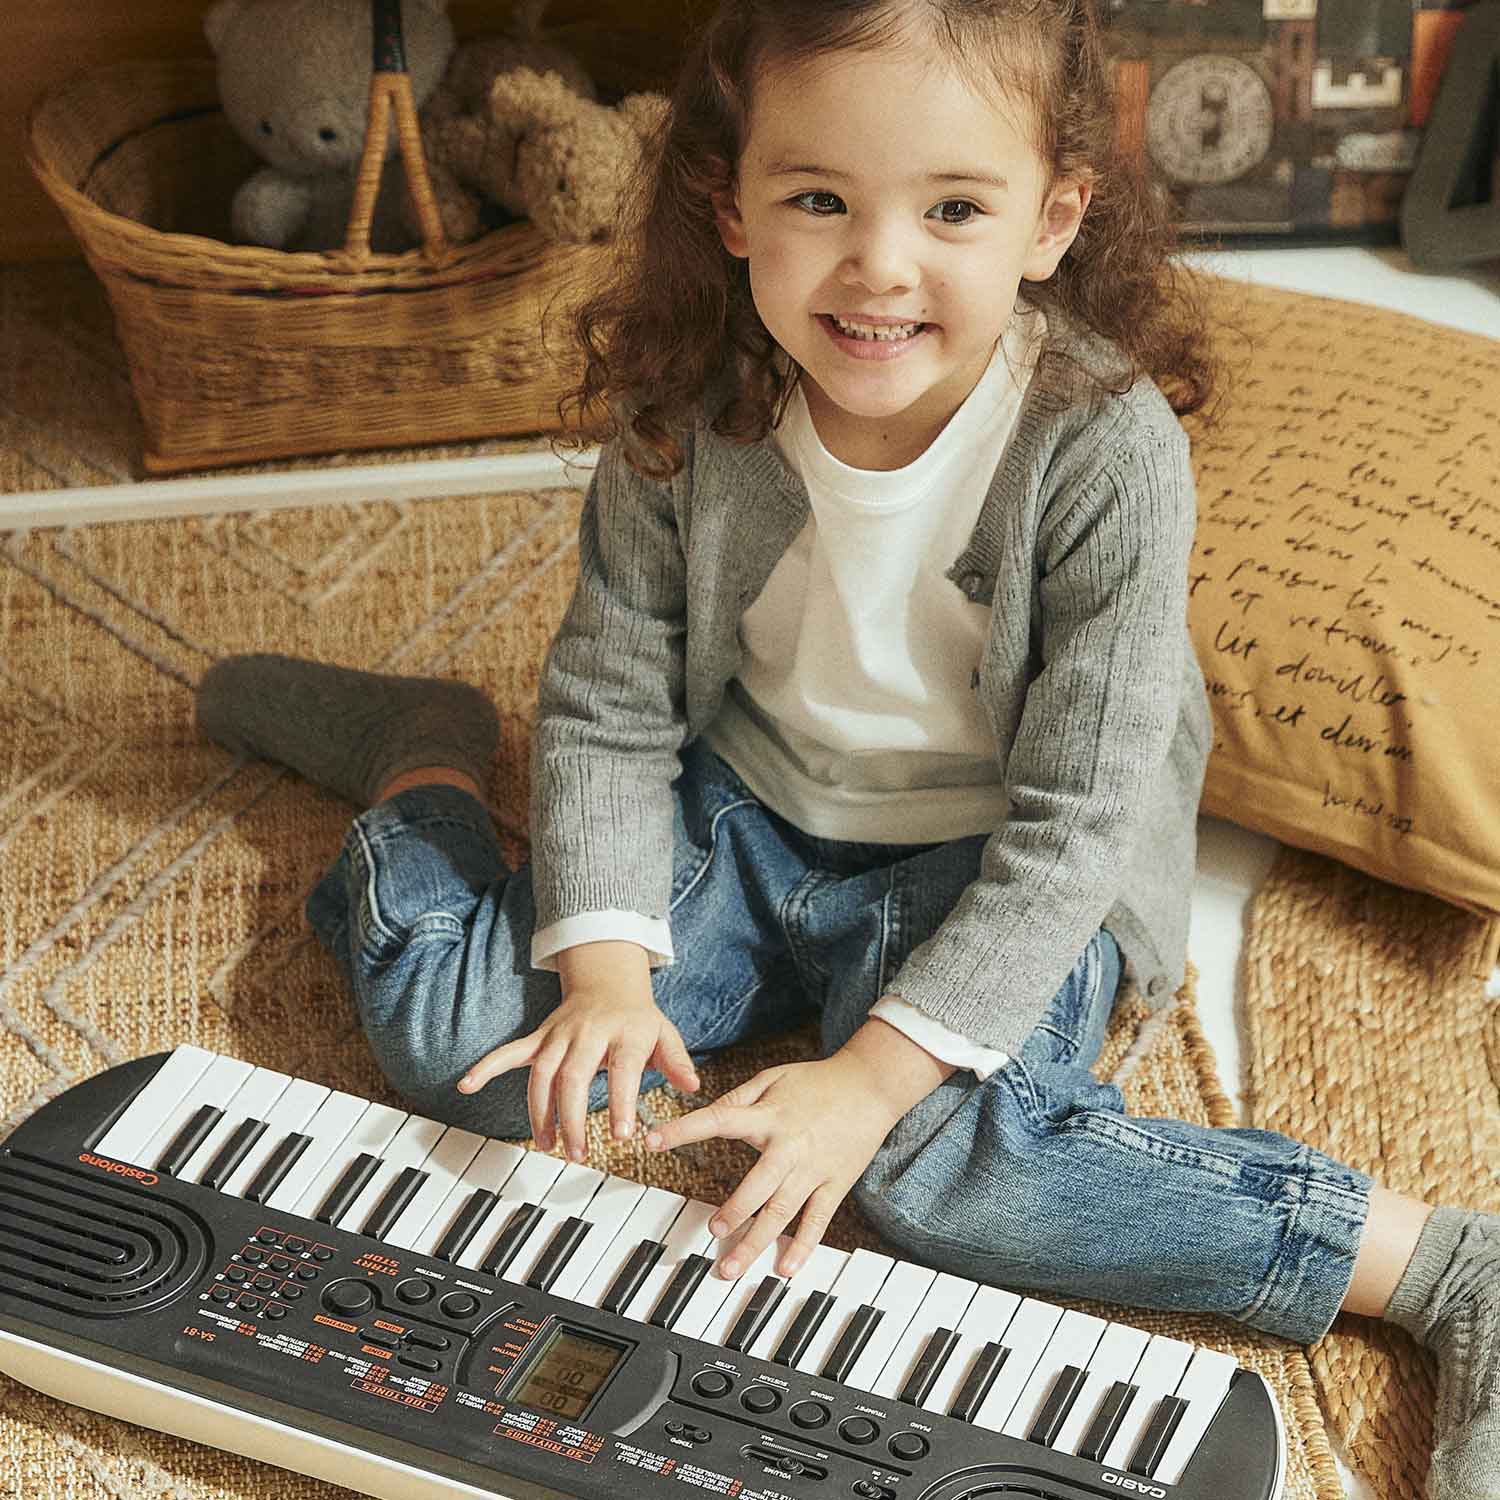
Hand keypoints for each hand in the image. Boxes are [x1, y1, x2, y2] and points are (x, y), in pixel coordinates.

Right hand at [456, 941, 698, 1159]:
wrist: (608, 981)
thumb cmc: (638, 1019)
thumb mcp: (666, 1034)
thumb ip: (677, 1061)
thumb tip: (693, 1086)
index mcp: (627, 1032)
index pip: (624, 1069)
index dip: (622, 1102)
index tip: (620, 1136)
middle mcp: (590, 1032)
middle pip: (575, 1076)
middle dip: (572, 1116)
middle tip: (577, 1153)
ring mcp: (560, 1034)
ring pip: (543, 1072)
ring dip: (540, 1110)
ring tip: (546, 1145)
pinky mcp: (540, 1037)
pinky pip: (510, 1050)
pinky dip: (487, 1065)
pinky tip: (466, 1084)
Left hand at [644, 1050, 898, 1279]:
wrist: (872, 1085)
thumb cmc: (818, 1080)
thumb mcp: (774, 1078)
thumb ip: (740, 1098)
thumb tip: (711, 1113)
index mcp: (769, 1116)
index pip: (719, 1121)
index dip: (683, 1130)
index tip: (652, 1141)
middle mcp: (789, 1146)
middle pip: (758, 1186)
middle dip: (735, 1212)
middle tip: (713, 1232)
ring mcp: (814, 1169)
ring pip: (783, 1212)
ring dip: (757, 1241)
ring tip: (731, 1266)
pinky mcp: (835, 1184)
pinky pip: (817, 1221)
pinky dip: (803, 1246)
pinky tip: (785, 1268)